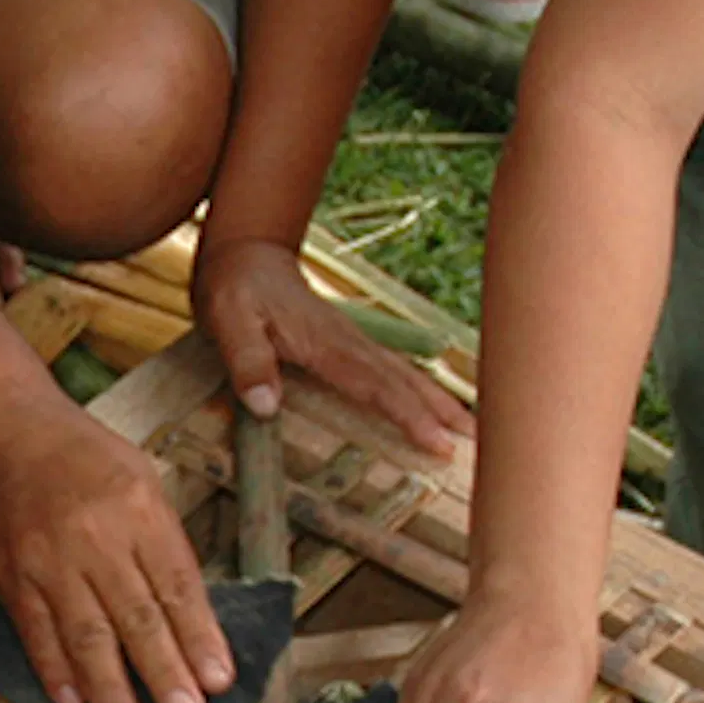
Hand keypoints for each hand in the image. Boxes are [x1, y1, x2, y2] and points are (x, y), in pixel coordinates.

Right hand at [0, 395, 233, 702]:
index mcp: (138, 510)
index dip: (199, 637)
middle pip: (136, 616)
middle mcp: (95, 538)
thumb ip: (164, 546)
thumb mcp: (143, 482)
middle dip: (164, 672)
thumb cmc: (85, 459)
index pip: (177, 586)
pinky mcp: (13, 576)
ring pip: (85, 633)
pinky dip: (54, 670)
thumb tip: (190, 618)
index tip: (218, 679)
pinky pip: (36, 631)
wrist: (8, 434)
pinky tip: (74, 701)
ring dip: (109, 687)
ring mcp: (50, 560)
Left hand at [193, 238, 467, 457]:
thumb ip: (248, 361)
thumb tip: (265, 405)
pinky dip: (419, 392)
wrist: (247, 256)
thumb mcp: (229, 323)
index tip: (436, 441)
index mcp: (326, 343)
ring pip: (405, 375)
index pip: (376, 383)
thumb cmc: (236, 291)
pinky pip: (392, 372)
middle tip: (474, 446)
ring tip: (471, 432)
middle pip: (404, 380)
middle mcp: (350, 343)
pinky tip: (435, 408)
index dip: (408, 414)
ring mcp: (354, 343)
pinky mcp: (351, 345)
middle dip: (442, 412)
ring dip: (440, 402)